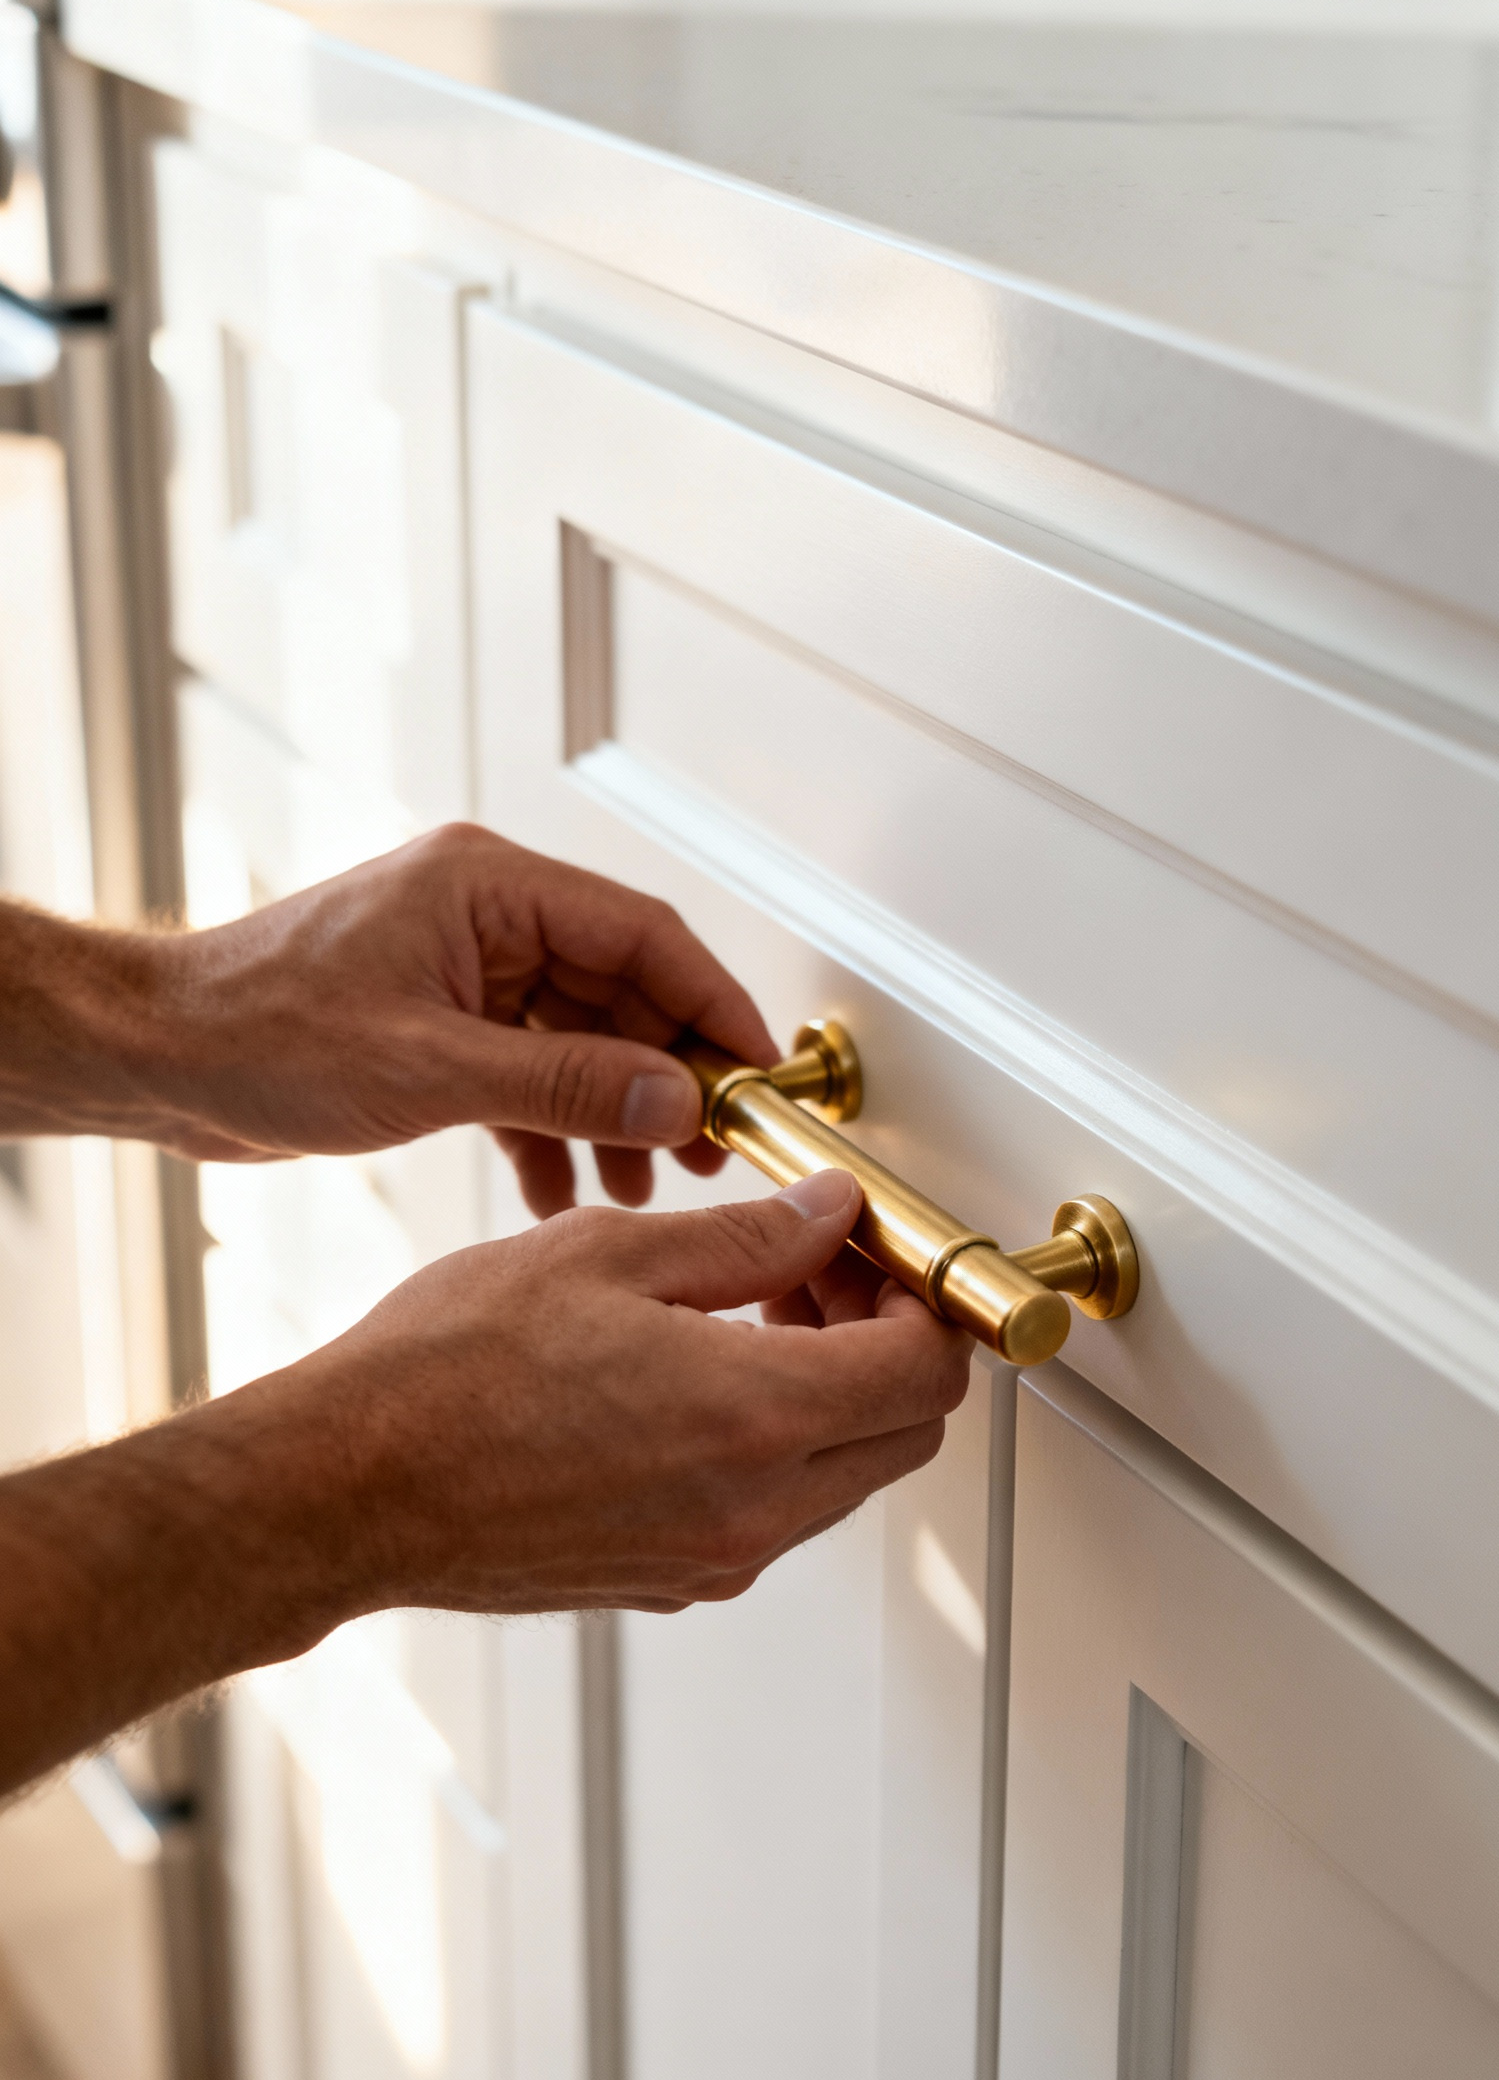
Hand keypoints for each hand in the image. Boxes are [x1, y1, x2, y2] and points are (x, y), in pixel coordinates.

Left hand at [133, 825, 775, 1210]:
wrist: (159, 1061)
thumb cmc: (259, 1032)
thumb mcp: (430, 1068)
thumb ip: (565, 1084)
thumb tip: (675, 1097)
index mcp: (489, 887)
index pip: (644, 934)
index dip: (714, 1003)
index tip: (759, 1073)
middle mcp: (485, 917)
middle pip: (623, 989)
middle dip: (668, 1074)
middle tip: (710, 1149)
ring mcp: (463, 970)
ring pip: (581, 1037)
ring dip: (615, 1112)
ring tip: (646, 1186)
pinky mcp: (440, 1024)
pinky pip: (530, 1070)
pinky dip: (554, 1128)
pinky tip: (565, 1192)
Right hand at [290, 1167, 972, 1615]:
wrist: (346, 1491)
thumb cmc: (446, 1373)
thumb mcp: (608, 1256)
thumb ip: (747, 1237)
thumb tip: (829, 1215)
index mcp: (755, 1416)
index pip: (924, 1371)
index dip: (920, 1300)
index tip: (875, 1255)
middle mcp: (752, 1508)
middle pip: (904, 1434)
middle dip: (886, 1345)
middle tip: (816, 1273)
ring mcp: (713, 1558)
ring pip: (844, 1476)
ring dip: (831, 1395)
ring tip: (747, 1313)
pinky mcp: (670, 1581)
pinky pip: (773, 1513)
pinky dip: (774, 1444)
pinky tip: (697, 1378)